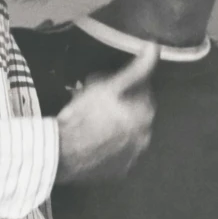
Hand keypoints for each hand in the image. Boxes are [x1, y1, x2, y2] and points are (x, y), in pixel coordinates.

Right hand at [55, 42, 158, 183]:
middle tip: (95, 96)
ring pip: (126, 131)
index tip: (105, 81)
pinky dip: (110, 143)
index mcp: (146, 114)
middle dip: (120, 102)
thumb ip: (136, 68)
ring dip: (116, 122)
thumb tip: (154, 47)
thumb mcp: (110, 86)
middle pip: (135, 111)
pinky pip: (117, 151)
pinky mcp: (118, 171)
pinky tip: (93, 137)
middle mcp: (145, 137)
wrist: (63, 152)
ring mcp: (132, 157)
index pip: (143, 90)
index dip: (123, 82)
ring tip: (92, 117)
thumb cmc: (86, 114)